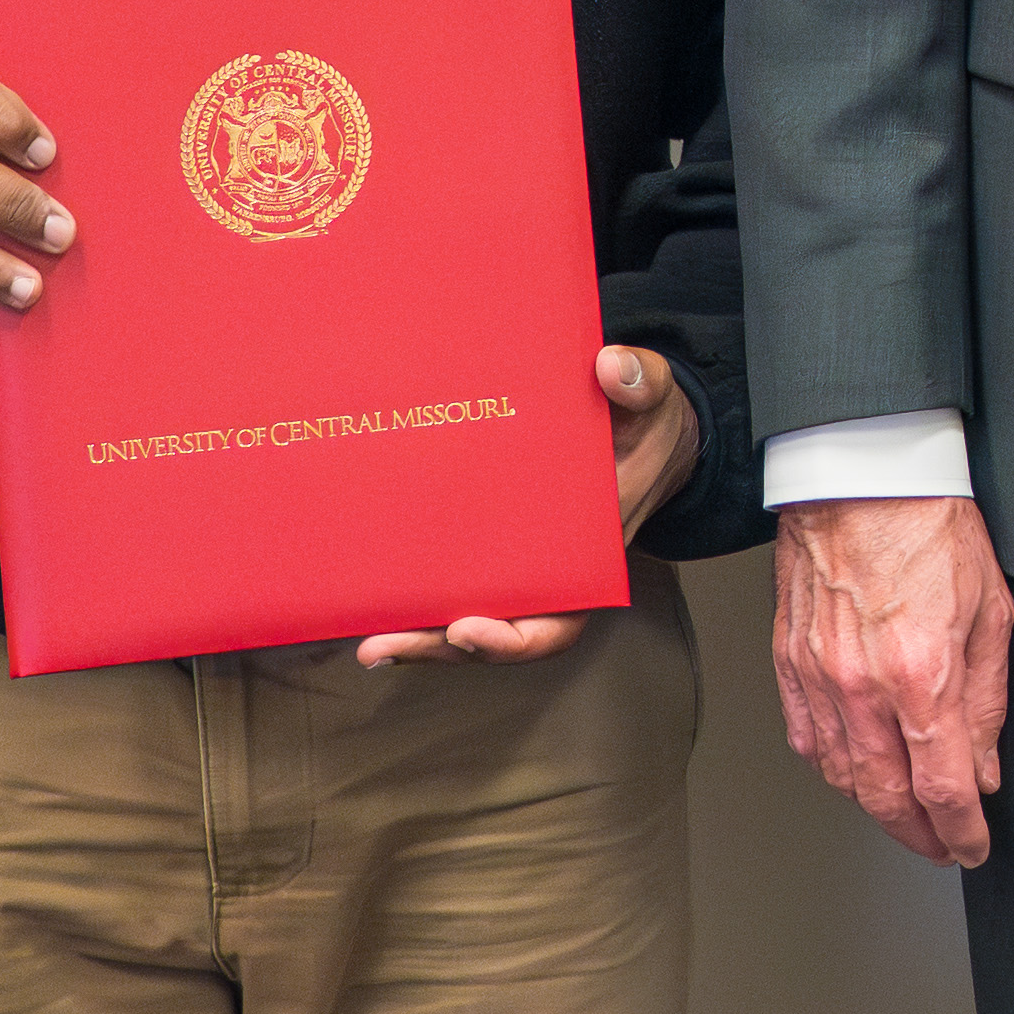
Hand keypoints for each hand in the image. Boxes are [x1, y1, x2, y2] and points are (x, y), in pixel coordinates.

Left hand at [355, 350, 700, 666]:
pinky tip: (362, 589)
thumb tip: (610, 367)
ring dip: (412, 631)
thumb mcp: (651, 401)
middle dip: (435, 646)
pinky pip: (445, 574)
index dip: (510, 640)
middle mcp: (545, 575)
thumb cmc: (642, 422)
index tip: (466, 628)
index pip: (554, 624)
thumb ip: (640, 383)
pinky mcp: (482, 537)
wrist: (632, 425)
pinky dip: (410, 590)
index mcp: (587, 560)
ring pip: (459, 615)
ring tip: (364, 636)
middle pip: (489, 633)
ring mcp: (510, 560)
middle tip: (380, 644)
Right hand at [773, 491, 1013, 866]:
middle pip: (886, 797)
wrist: (861, 473)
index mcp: (921, 675)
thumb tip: (982, 767)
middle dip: (918, 835)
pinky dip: (833, 767)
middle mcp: (863, 686)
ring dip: (876, 807)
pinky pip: (807, 738)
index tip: (973, 845)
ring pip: (843, 775)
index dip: (962, 831)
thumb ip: (987, 701)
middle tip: (941, 845)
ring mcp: (818, 676)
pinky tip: (854, 771)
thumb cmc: (930, 525)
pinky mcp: (789, 660)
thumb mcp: (991, 611)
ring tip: (904, 814)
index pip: (943, 788)